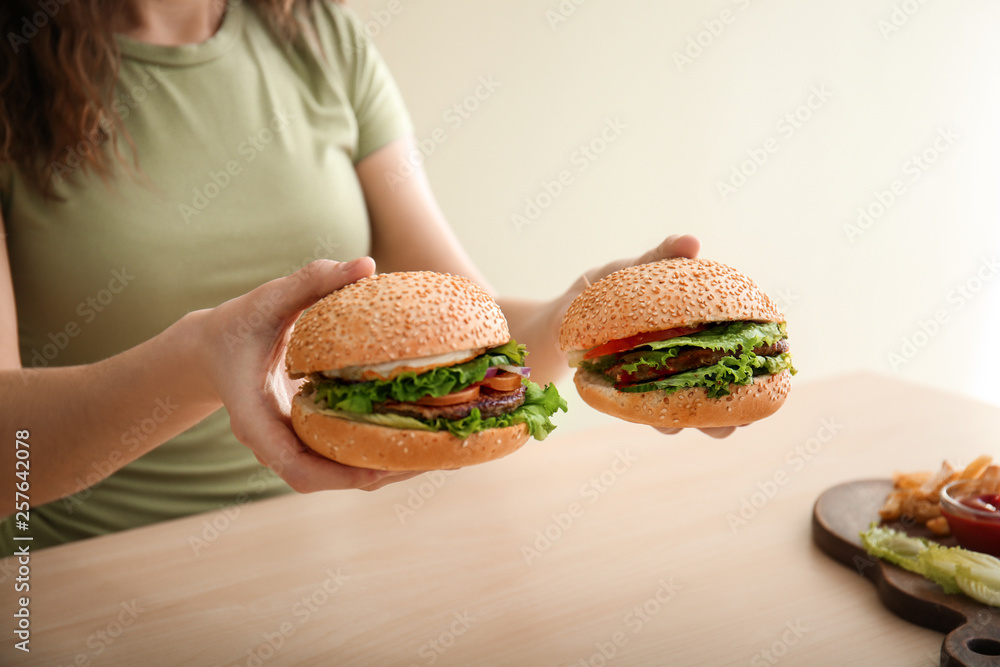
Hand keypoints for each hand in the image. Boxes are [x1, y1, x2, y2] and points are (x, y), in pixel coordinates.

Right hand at [198, 258, 420, 491]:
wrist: (212, 347)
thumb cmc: (239, 322)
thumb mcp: (268, 298)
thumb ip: (312, 281)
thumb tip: (365, 264)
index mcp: (253, 418)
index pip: (294, 465)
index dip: (337, 475)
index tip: (377, 472)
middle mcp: (270, 441)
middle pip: (320, 479)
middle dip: (370, 476)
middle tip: (423, 462)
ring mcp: (285, 443)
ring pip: (331, 473)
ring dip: (377, 470)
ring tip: (429, 455)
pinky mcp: (300, 438)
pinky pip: (335, 456)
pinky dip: (370, 452)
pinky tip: (409, 435)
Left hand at [575, 234, 739, 439]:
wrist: (564, 314)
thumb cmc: (610, 288)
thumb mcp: (635, 269)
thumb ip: (663, 256)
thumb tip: (692, 242)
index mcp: (698, 331)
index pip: (738, 351)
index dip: (758, 367)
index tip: (772, 379)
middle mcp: (686, 363)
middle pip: (720, 393)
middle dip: (729, 413)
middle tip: (732, 424)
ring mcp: (660, 382)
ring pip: (686, 411)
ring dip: (690, 422)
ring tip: (687, 425)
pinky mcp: (632, 395)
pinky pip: (650, 413)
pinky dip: (656, 418)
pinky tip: (659, 421)